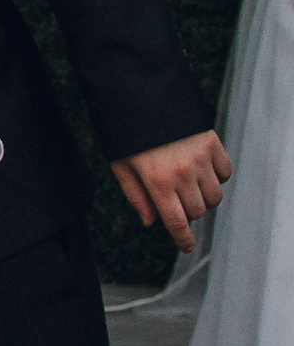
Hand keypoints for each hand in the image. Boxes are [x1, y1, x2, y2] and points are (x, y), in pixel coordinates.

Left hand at [112, 130, 231, 252]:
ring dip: (204, 199)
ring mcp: (200, 159)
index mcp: (157, 182)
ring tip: (189, 188)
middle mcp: (182, 174)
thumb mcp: (121, 165)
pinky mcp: (213, 144)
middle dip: (189, 214)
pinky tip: (201, 171)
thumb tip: (150, 222)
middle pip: (198, 212)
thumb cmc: (126, 134)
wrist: (142, 97)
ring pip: (215, 196)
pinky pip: (225, 173)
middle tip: (177, 204)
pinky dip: (217, 178)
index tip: (188, 248)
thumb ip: (136, 196)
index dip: (184, 240)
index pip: (177, 222)